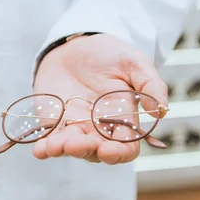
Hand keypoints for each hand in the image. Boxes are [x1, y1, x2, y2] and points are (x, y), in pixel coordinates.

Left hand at [32, 34, 168, 164]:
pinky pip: (48, 141)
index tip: (108, 151)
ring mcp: (74, 128)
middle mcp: (99, 130)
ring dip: (63, 151)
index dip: (118, 154)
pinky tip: (39, 150)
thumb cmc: (109, 54)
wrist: (74, 45)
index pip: (125, 148)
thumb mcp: (134, 62)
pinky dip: (44, 148)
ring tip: (56, 145)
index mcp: (123, 120)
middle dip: (86, 150)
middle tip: (75, 143)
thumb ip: (150, 85)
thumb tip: (160, 113)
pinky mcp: (53, 124)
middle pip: (95, 152)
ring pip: (71, 150)